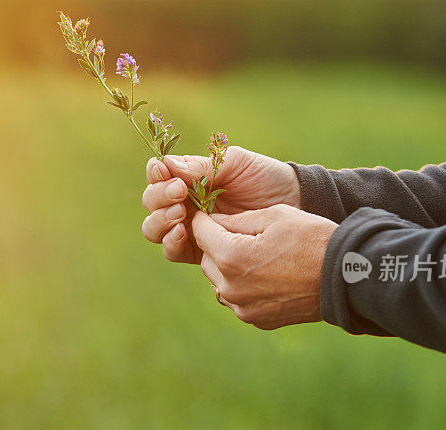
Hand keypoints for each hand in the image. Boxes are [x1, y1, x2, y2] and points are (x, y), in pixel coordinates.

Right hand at [141, 147, 300, 263]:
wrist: (293, 203)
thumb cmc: (264, 177)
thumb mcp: (235, 163)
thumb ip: (202, 167)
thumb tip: (167, 166)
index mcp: (189, 177)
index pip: (159, 176)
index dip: (157, 176)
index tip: (171, 177)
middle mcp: (184, 202)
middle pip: (152, 203)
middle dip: (159, 198)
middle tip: (179, 196)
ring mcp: (190, 227)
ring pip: (155, 229)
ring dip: (160, 221)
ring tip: (180, 215)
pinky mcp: (201, 250)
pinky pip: (173, 251)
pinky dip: (171, 243)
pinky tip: (182, 233)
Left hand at [191, 204, 337, 329]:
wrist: (346, 278)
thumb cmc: (313, 240)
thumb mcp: (275, 216)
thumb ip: (236, 219)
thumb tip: (213, 222)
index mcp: (232, 257)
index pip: (200, 233)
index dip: (203, 219)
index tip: (208, 213)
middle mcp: (231, 287)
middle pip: (207, 260)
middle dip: (216, 245)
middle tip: (237, 234)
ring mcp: (243, 308)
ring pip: (220, 281)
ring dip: (228, 267)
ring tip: (254, 255)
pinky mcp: (256, 319)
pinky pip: (238, 299)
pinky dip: (243, 286)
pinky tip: (265, 275)